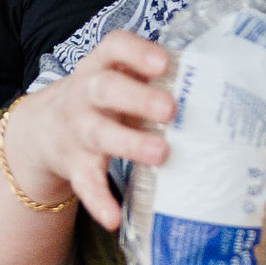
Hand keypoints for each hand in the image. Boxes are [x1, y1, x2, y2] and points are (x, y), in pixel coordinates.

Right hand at [0, 32, 176, 231]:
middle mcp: (85, 94)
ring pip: (99, 133)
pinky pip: (85, 183)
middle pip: (104, 89)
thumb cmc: (104, 101)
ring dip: (129, 143)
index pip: (114, 47)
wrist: (44, 130)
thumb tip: (220, 88)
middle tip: (170, 109)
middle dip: (137, 97)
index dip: (137, 52)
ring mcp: (77, 130)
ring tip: (160, 155)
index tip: (163, 63)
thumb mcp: (120, 80)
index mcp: (100, 67)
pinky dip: (98, 201)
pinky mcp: (74, 164)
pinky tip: (113, 218)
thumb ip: (156, 80)